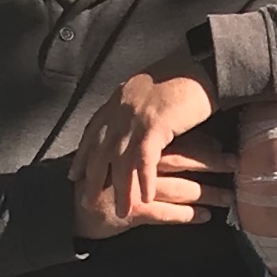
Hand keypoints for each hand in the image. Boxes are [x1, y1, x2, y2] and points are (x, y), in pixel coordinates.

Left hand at [71, 69, 221, 220]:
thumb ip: (136, 105)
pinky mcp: (154, 126)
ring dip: (121, 190)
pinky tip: (144, 198)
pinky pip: (144, 161)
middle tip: (86, 200)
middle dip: (92, 178)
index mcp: (118, 100)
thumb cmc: (183, 76)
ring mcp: (136, 118)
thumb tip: (134, 120)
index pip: (93, 131)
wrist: (202, 64)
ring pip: (121, 162)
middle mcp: (121, 110)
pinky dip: (144, 181)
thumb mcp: (149, 90)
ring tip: (122, 212)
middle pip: (101, 151)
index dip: (83, 154)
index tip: (74, 173)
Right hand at [73, 133, 235, 235]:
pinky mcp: (132, 211)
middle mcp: (138, 165)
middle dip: (213, 163)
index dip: (203, 144)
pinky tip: (206, 217)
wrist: (68, 207)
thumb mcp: (118, 156)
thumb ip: (144, 147)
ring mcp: (136, 189)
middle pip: (184, 161)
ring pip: (180, 188)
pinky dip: (188, 215)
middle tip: (237, 164)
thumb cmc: (98, 181)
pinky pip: (166, 213)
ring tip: (230, 197)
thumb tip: (176, 138)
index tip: (226, 145)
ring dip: (209, 193)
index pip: (176, 142)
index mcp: (136, 147)